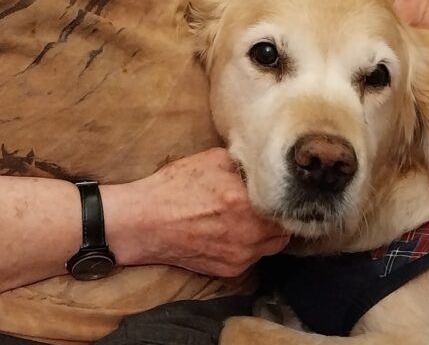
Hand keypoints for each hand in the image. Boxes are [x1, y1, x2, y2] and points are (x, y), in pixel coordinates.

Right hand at [105, 148, 289, 276]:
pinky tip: (234, 231)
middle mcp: (248, 233)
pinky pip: (253, 257)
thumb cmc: (175, 186)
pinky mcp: (229, 270)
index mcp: (245, 202)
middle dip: (279, 216)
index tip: (282, 190)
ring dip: (268, 232)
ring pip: (272, 246)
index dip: (285, 196)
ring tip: (251, 217)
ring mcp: (239, 256)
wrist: (143, 222)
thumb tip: (263, 166)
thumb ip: (245, 164)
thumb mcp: (213, 159)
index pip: (285, 204)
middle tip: (267, 203)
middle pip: (284, 228)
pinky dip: (251, 245)